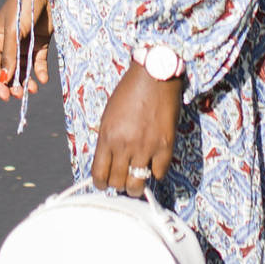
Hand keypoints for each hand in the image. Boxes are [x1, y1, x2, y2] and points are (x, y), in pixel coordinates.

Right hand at [0, 0, 51, 101]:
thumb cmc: (26, 5)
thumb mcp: (15, 31)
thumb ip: (10, 55)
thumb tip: (4, 79)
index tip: (6, 96)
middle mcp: (11, 40)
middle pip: (10, 68)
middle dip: (14, 82)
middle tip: (22, 94)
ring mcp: (27, 40)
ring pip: (25, 66)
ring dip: (27, 79)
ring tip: (34, 89)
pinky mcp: (43, 39)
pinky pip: (39, 60)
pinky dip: (41, 70)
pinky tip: (44, 79)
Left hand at [91, 58, 182, 190]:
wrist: (154, 76)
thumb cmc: (130, 92)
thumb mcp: (108, 115)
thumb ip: (108, 140)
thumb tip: (109, 163)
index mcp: (107, 136)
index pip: (99, 174)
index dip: (100, 183)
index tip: (103, 184)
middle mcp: (125, 145)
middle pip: (117, 182)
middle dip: (117, 185)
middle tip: (121, 182)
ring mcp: (146, 147)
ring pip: (137, 184)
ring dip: (135, 187)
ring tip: (135, 183)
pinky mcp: (165, 146)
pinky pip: (159, 173)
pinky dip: (155, 173)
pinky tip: (153, 166)